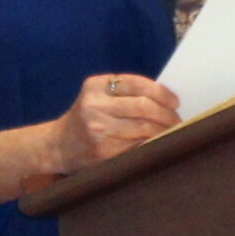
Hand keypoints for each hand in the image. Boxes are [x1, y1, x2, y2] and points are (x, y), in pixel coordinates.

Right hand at [54, 72, 179, 167]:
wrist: (58, 146)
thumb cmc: (86, 119)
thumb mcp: (97, 97)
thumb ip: (124, 94)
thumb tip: (166, 99)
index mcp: (95, 86)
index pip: (137, 84)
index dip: (161, 93)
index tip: (175, 102)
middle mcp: (95, 105)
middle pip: (144, 107)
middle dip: (166, 114)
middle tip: (177, 120)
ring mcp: (98, 129)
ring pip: (144, 128)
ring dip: (163, 131)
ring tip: (170, 132)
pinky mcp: (103, 151)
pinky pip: (137, 146)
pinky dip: (152, 144)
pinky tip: (157, 143)